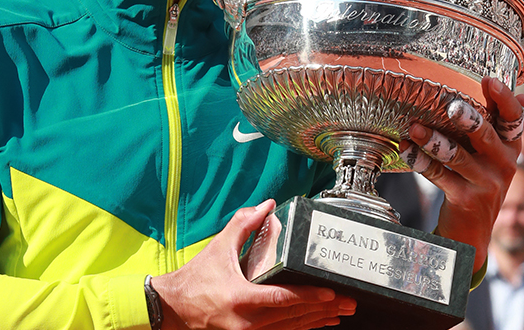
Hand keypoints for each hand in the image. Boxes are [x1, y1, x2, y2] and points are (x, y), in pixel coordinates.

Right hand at [153, 199, 356, 328]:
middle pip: (294, 317)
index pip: (284, 299)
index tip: (332, 293)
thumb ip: (244, 224)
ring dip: (317, 321)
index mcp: (241, 298)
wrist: (174, 308)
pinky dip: (301, 328)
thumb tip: (266, 206)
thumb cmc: (196, 279)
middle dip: (324, 310)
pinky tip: (315, 323)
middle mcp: (248, 322)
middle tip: (349, 303)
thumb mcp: (219, 247)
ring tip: (340, 314)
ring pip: (291, 329)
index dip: (310, 297)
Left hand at [398, 77, 523, 272]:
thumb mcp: (496, 157)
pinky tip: (404, 147)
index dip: (504, 100)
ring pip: (458, 156)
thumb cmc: (480, 182)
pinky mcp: (465, 199)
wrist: (473, 232)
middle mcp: (503, 165)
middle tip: (452, 105)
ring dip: (433, 140)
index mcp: (510, 149)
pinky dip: (419, 160)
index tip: (489, 80)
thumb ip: (503, 128)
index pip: (514, 121)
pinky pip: (438, 175)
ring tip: (414, 127)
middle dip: (470, 119)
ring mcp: (485, 184)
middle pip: (487, 136)